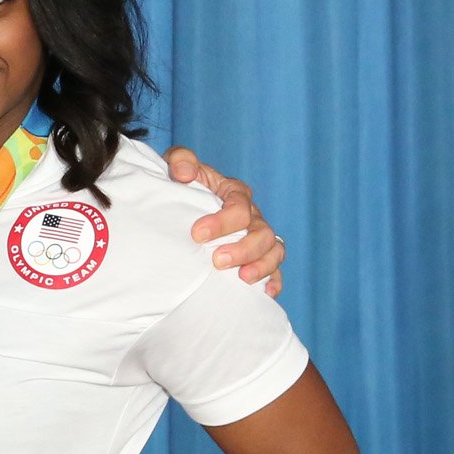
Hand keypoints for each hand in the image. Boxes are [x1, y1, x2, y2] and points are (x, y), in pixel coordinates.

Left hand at [167, 144, 284, 296]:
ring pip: (274, 251)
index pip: (239, 206)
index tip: (197, 234)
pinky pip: (275, 271)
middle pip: (261, 232)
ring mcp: (257, 238)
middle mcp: (252, 216)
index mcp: (234, 193)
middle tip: (217, 260)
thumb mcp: (178, 166)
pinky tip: (265, 293)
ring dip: (261, 265)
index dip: (222, 221)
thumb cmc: (181, 184)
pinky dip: (274, 281)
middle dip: (242, 248)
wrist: (180, 204)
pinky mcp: (257, 258)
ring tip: (242, 278)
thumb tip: (184, 174)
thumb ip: (181, 160)